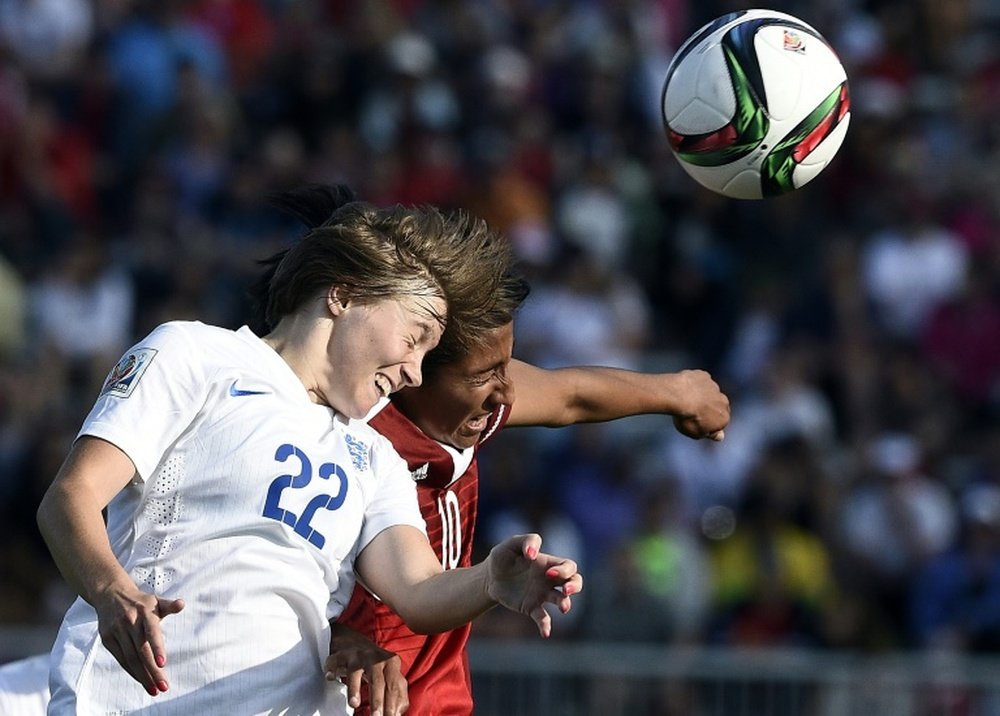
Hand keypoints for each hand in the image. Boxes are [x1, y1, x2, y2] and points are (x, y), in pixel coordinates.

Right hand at [93, 581, 184, 695]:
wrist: (111, 594)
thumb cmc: (139, 601)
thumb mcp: (156, 600)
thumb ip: (170, 605)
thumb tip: (181, 604)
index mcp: (144, 612)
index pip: (151, 632)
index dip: (157, 647)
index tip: (163, 663)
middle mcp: (129, 622)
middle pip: (141, 651)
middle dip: (153, 671)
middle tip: (163, 686)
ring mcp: (117, 631)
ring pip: (130, 658)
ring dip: (142, 676)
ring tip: (154, 689)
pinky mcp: (107, 639)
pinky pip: (121, 659)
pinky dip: (131, 671)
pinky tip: (141, 680)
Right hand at [326, 623, 407, 715]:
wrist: (359, 644)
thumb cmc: (379, 668)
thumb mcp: (392, 679)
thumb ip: (398, 696)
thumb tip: (396, 714)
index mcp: (392, 664)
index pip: (394, 686)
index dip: (392, 703)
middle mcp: (375, 658)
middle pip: (377, 679)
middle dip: (377, 699)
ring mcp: (358, 655)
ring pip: (355, 671)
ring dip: (354, 688)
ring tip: (354, 704)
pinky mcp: (342, 655)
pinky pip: (335, 661)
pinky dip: (331, 669)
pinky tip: (330, 677)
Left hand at [485, 534, 581, 637]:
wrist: (488, 577)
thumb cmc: (502, 557)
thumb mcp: (511, 543)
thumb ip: (526, 541)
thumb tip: (534, 554)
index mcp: (548, 563)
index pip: (568, 566)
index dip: (564, 570)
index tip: (548, 572)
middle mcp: (549, 580)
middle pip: (574, 581)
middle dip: (575, 586)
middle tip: (566, 590)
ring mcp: (541, 595)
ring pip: (562, 600)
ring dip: (566, 604)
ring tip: (563, 608)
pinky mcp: (531, 607)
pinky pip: (543, 618)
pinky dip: (546, 625)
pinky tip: (545, 633)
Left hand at [670, 369, 729, 440]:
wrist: (678, 395)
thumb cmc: (686, 417)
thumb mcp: (696, 433)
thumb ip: (710, 434)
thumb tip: (720, 436)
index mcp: (724, 418)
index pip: (719, 424)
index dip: (707, 425)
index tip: (696, 424)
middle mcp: (723, 401)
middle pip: (717, 406)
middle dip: (708, 409)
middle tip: (691, 412)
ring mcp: (714, 387)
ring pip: (709, 392)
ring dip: (701, 396)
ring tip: (685, 400)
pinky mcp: (704, 376)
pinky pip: (700, 381)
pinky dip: (694, 384)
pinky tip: (684, 388)